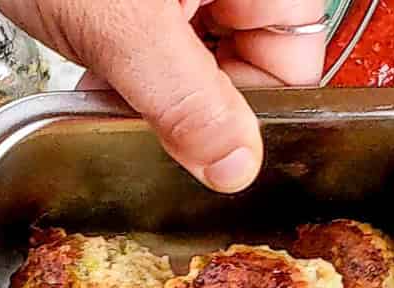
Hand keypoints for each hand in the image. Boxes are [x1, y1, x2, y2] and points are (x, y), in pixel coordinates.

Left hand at [0, 0, 325, 190]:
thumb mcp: (124, 30)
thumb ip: (184, 101)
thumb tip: (235, 165)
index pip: (295, 58)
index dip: (254, 114)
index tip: (209, 155)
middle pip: (247, 65)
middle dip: (195, 109)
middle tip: (151, 130)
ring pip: (196, 65)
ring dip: (155, 100)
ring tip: (115, 98)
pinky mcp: (137, 4)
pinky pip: (154, 50)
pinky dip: (127, 77)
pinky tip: (98, 86)